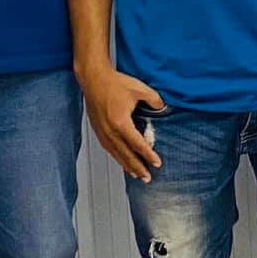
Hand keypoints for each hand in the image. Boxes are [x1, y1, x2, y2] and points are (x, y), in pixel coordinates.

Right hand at [79, 64, 165, 179]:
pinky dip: (116, 157)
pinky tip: (121, 161)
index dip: (148, 155)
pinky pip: (108, 148)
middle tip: (147, 178)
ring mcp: (102, 131)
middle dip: (137, 167)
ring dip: (126, 165)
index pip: (137, 144)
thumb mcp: (140, 89)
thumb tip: (162, 108)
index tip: (157, 163)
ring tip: (136, 175)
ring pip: (115, 154)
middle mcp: (110, 131)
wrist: (94, 79)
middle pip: (125, 154)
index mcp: (120, 122)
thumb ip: (154, 100)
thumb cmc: (114, 83)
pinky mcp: (98, 130)